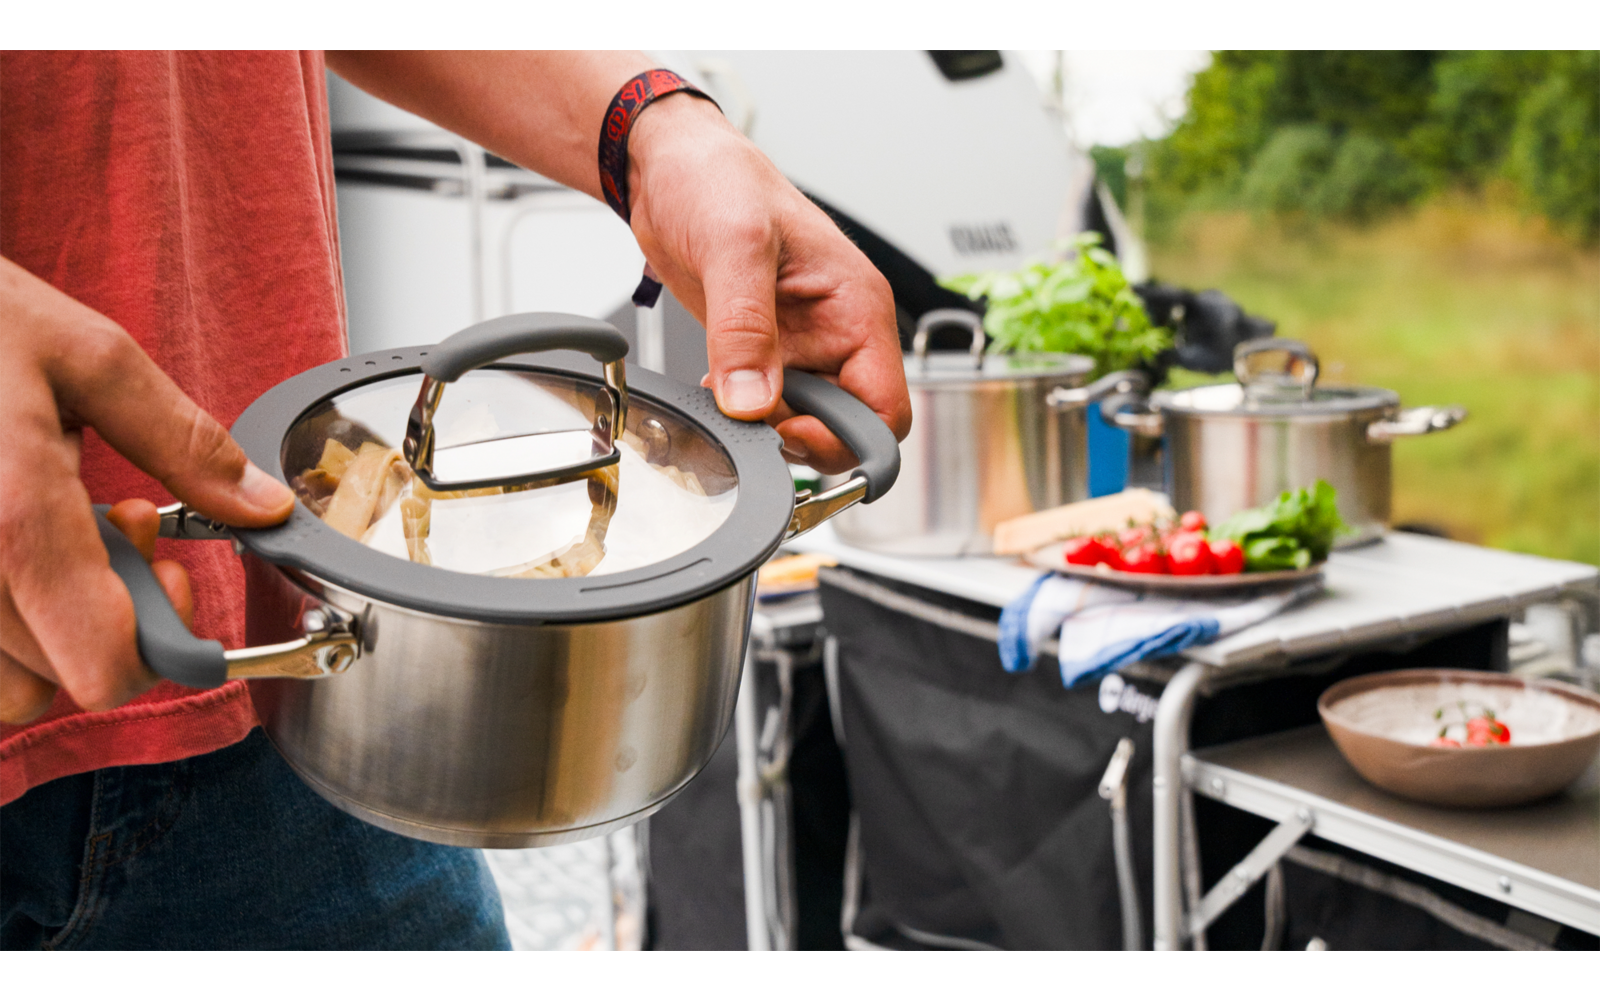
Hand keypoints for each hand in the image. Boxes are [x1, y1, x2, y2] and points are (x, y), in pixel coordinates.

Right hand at [0, 259, 293, 723]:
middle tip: (115, 528)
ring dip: (39, 632)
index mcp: (10, 519)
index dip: (164, 645)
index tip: (176, 581)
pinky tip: (5, 546)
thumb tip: (260, 506)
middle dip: (105, 619)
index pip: (104, 667)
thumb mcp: (86, 356)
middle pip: (55, 682)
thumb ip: (181, 441)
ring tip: (48, 534)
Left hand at [626, 96, 910, 472]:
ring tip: (729, 395)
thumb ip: (745, 327)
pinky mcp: (767, 351)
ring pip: (808, 422)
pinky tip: (716, 388)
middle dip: (803, 436)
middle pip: (850, 426)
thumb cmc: (718, 179)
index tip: (788, 428)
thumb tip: (753, 401)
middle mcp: (839, 333)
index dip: (844, 436)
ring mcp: (804, 345)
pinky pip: (770, 405)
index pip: (887, 408)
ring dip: (769, 427)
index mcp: (857, 307)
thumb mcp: (735, 244)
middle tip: (752, 418)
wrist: (671, 168)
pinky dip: (744, 412)